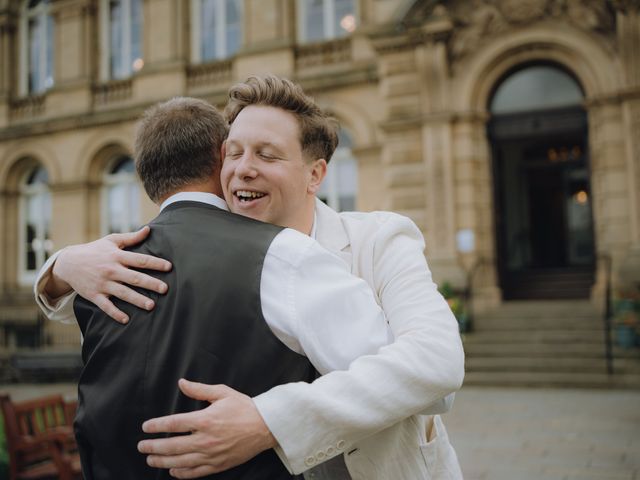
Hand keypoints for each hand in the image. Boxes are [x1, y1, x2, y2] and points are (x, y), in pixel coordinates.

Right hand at [48, 226, 171, 323]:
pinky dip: (115, 313)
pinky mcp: (94, 295)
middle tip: (165, 289)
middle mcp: (111, 270)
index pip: (140, 260)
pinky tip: (126, 320)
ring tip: (151, 305)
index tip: (169, 267)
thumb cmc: (94, 250)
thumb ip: (131, 237)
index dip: (155, 263)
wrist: (68, 263)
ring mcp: (102, 283)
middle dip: (150, 283)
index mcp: (117, 256)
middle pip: (134, 277)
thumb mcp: (111, 241)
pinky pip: (106, 306)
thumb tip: (149, 229)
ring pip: (123, 293)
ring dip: (137, 299)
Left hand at [138, 379, 275, 478]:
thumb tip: (181, 383)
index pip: (173, 424)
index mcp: (205, 419)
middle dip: (153, 447)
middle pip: (171, 446)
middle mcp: (206, 439)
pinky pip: (194, 472)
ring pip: (180, 461)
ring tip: (151, 459)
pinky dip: (180, 473)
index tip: (146, 427)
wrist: (266, 427)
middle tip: (141, 446)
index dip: (156, 426)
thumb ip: (199, 389)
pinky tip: (172, 470)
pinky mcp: (217, 465)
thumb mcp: (222, 393)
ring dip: (162, 461)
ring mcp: (211, 455)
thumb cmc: (244, 408)